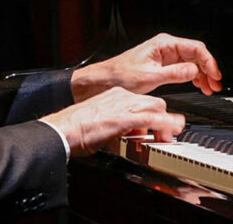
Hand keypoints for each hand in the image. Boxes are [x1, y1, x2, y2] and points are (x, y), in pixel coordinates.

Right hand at [41, 86, 184, 156]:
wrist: (63, 128)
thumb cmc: (75, 127)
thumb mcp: (102, 121)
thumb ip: (119, 125)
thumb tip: (131, 135)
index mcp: (115, 95)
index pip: (142, 100)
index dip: (154, 113)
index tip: (157, 125)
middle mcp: (122, 97)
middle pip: (154, 102)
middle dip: (164, 118)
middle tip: (167, 133)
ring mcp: (124, 106)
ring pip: (157, 108)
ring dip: (167, 123)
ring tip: (169, 136)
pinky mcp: (125, 118)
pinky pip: (151, 119)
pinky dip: (164, 125)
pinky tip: (168, 132)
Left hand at [71, 33, 221, 101]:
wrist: (105, 81)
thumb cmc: (120, 76)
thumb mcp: (149, 77)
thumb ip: (173, 74)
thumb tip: (193, 71)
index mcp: (164, 44)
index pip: (196, 48)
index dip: (208, 62)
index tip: (214, 75)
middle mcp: (166, 47)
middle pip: (197, 55)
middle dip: (208, 69)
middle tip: (216, 84)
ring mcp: (166, 56)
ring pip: (192, 62)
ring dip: (202, 75)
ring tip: (209, 88)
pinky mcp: (164, 66)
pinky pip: (184, 69)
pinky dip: (193, 77)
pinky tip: (199, 86)